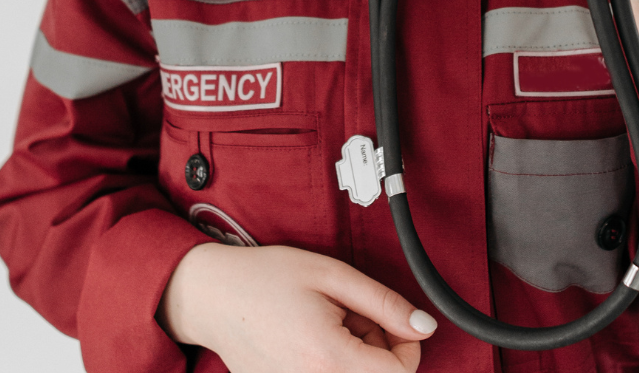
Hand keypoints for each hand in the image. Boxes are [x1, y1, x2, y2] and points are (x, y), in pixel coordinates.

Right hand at [157, 243, 436, 371]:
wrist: (213, 297)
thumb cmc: (267, 278)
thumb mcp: (332, 275)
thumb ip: (384, 303)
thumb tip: (425, 326)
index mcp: (329, 359)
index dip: (407, 345)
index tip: (392, 320)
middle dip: (380, 349)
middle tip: (355, 314)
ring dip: (358, 358)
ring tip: (333, 324)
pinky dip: (334, 365)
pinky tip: (316, 341)